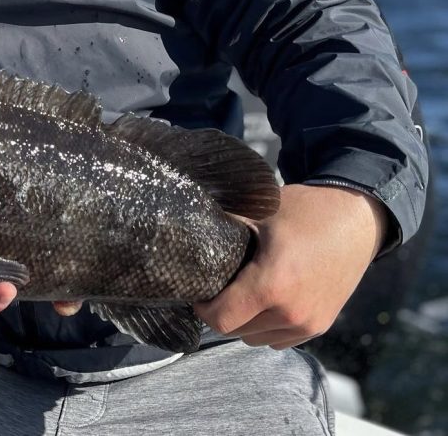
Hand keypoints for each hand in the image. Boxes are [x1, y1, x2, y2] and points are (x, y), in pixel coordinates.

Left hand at [193, 184, 388, 349]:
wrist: (356, 218)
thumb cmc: (305, 210)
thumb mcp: (261, 211)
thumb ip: (227, 225)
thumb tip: (193, 227)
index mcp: (271, 284)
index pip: (221, 319)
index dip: (203, 307)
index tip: (200, 291)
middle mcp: (291, 312)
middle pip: (237, 330)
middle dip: (224, 311)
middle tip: (221, 285)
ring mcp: (308, 323)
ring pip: (257, 338)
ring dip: (246, 321)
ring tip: (245, 290)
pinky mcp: (321, 325)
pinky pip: (280, 339)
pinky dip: (268, 326)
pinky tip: (268, 298)